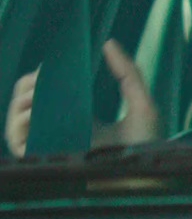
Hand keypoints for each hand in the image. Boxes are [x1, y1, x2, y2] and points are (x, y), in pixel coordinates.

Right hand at [5, 40, 159, 157]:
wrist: (147, 176)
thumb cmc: (147, 144)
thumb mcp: (142, 103)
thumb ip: (128, 72)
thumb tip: (108, 43)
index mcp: (79, 119)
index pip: (48, 94)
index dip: (43, 77)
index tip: (52, 64)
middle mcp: (60, 132)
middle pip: (27, 103)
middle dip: (28, 84)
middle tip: (42, 75)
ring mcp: (50, 147)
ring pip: (16, 120)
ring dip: (20, 101)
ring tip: (37, 91)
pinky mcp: (44, 162)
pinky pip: (17, 142)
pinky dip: (18, 124)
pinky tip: (34, 112)